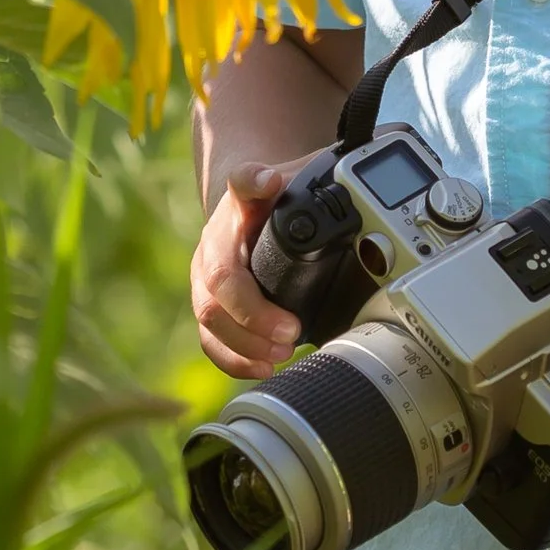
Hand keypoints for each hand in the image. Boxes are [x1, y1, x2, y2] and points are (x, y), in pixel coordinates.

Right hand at [190, 155, 325, 379]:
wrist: (246, 214)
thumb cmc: (277, 205)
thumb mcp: (300, 186)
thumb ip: (317, 185)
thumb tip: (344, 192)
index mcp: (242, 202)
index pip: (242, 181)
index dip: (253, 182)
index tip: (270, 182)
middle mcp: (216, 238)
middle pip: (220, 277)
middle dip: (254, 312)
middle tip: (291, 330)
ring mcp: (205, 275)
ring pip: (210, 315)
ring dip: (246, 342)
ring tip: (282, 353)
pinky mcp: (209, 306)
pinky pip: (210, 339)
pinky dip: (235, 359)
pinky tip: (263, 368)